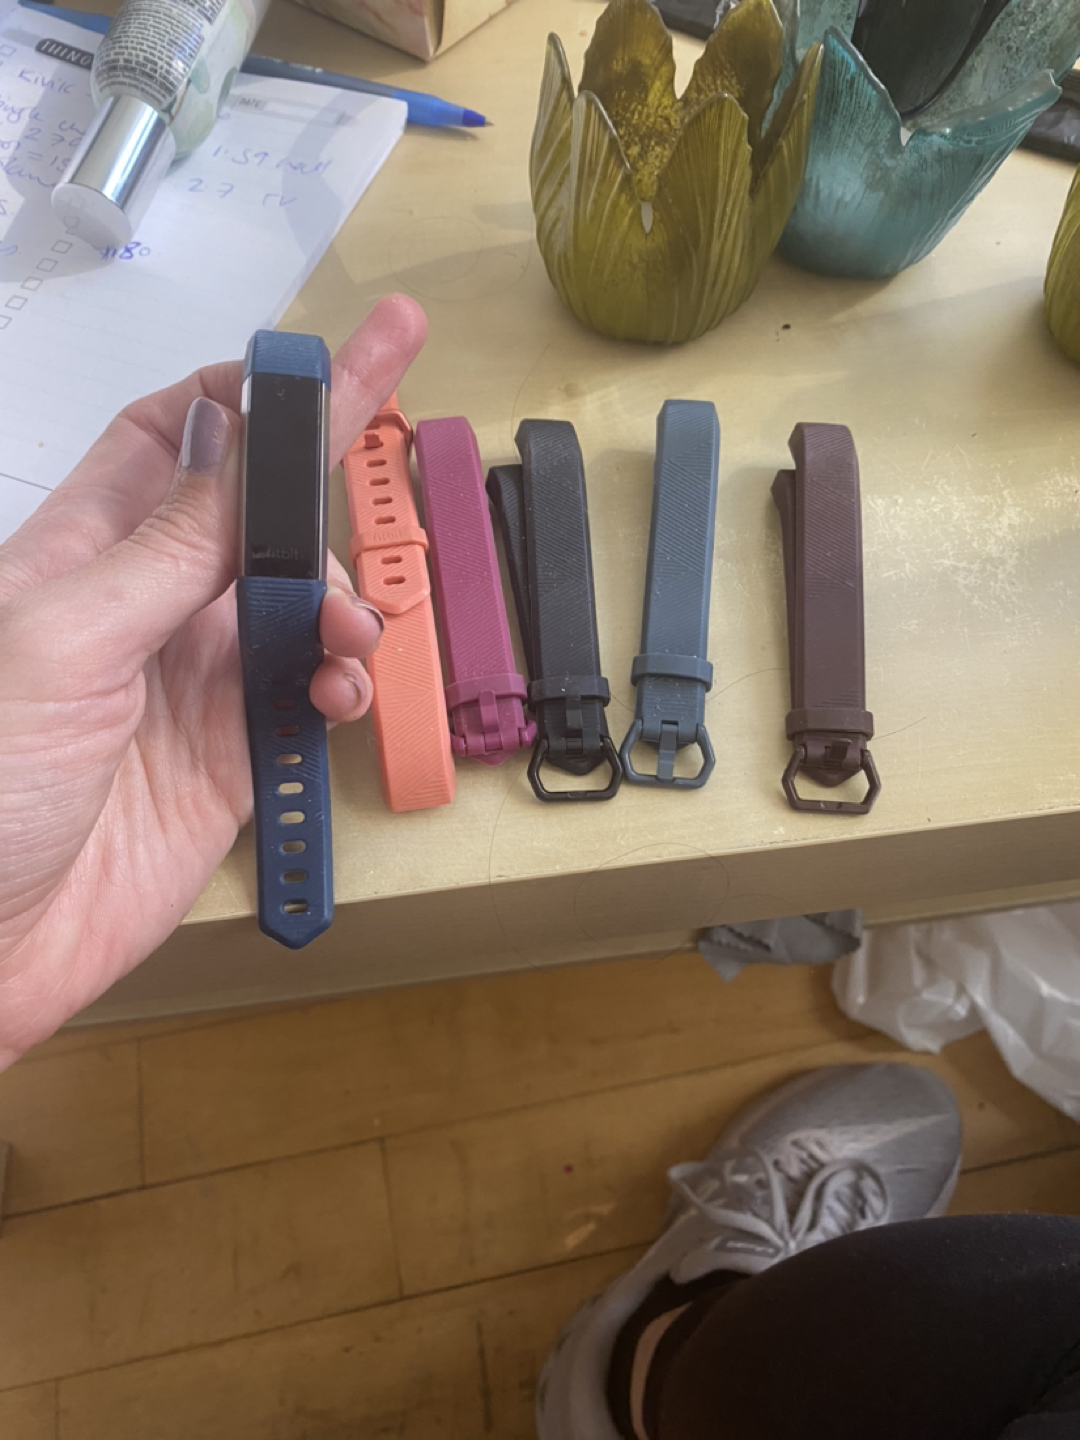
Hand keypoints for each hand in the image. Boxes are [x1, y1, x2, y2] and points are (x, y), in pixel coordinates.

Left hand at [0, 295, 426, 1067]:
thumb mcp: (64, 644)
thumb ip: (165, 558)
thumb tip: (244, 469)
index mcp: (83, 554)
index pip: (174, 441)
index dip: (246, 396)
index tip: (319, 361)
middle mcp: (146, 607)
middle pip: (255, 517)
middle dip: (320, 486)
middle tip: (386, 434)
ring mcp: (194, 680)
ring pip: (296, 604)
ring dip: (338, 600)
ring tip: (347, 633)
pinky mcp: (234, 754)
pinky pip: (309, 693)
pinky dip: (342, 681)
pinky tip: (341, 690)